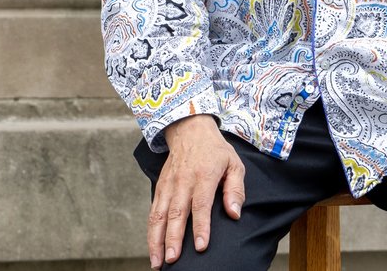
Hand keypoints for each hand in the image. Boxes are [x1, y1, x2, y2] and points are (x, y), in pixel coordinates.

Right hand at [148, 113, 245, 267]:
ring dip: (157, 239)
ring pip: (160, 214)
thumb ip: (235, 189)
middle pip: (176, 213)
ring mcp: (169, 184)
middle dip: (173, 238)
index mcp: (204, 175)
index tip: (200, 247)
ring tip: (157, 262)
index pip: (201, 205)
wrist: (189, 128)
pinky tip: (152, 247)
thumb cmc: (215, 150)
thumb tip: (234, 214)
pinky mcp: (161, 187)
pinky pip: (154, 210)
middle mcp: (183, 181)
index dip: (201, 227)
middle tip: (173, 260)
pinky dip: (151, 230)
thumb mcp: (233, 164)